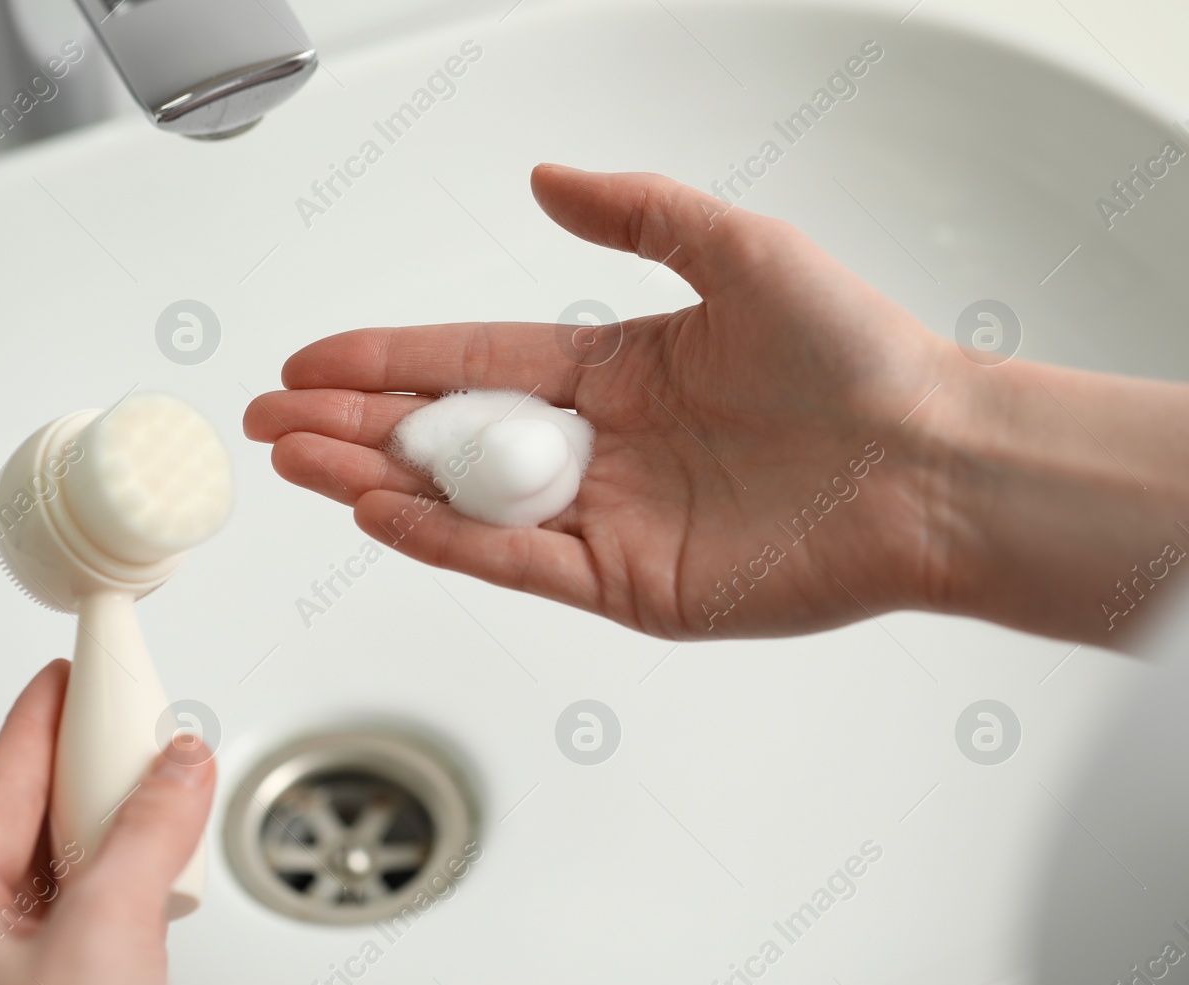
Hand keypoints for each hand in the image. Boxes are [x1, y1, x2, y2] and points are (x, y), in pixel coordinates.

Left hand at [0, 660, 213, 984]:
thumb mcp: (106, 937)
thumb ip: (146, 836)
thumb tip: (175, 765)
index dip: (36, 722)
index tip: (66, 673)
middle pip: (26, 826)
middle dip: (82, 767)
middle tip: (121, 712)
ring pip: (65, 872)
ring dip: (115, 822)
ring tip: (153, 773)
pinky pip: (95, 915)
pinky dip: (133, 875)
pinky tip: (162, 858)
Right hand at [245, 164, 951, 638]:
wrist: (933, 463)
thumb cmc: (857, 356)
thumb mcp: (738, 249)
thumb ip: (636, 213)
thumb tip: (543, 177)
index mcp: (609, 371)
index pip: (466, 365)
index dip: (385, 363)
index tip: (312, 362)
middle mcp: (596, 448)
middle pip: (445, 439)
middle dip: (351, 427)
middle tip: (272, 420)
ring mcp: (604, 522)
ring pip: (463, 506)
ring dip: (374, 483)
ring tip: (299, 462)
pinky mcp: (628, 586)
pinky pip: (516, 564)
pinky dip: (444, 542)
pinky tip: (380, 512)